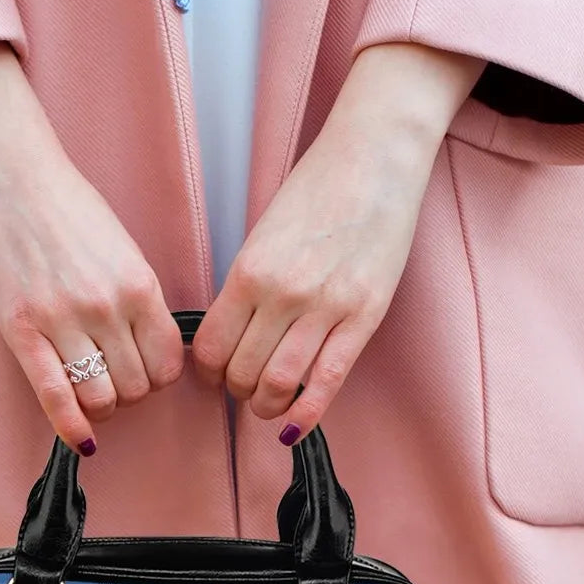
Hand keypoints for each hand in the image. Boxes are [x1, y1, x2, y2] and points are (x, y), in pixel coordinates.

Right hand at [0, 44, 182, 455]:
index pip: (167, 364)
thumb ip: (141, 302)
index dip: (159, 377)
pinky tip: (82, 442)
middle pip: (136, 387)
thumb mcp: (125, 251)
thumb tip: (153, 355)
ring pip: (101, 399)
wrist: (13, 177)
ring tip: (93, 390)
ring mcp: (63, 321)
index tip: (146, 371)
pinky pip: (55, 397)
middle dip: (131, 392)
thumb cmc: (71, 211)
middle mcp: (105, 307)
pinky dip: (72, 428)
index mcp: (139, 286)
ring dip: (103, 406)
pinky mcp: (23, 332)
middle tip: (116, 378)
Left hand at [191, 43, 484, 443]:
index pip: (210, 348)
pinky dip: (305, 413)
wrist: (376, 156)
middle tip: (242, 390)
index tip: (213, 375)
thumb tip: (232, 337)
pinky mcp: (364, 318)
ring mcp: (325, 308)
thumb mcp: (263, 235)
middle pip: (242, 372)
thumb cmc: (316, 190)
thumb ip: (246, 287)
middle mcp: (282, 294)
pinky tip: (293, 427)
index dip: (207, 373)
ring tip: (267, 403)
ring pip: (279, 384)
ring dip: (266, 406)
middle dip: (236, 391)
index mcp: (248, 271)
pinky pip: (327, 382)